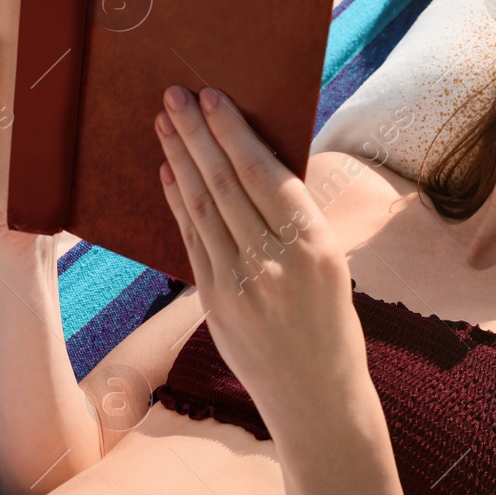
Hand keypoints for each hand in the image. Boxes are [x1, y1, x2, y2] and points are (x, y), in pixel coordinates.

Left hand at [154, 85, 367, 413]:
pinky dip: (176, 203)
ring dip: (180, 160)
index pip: (266, 175)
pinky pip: (191, 241)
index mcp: (316, 246)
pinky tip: (167, 173)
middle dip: (197, 135)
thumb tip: (253, 164)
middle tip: (174, 96)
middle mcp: (277, 263)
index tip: (212, 98)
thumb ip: (294, 221)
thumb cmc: (331, 324)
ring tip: (164, 124)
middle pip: (226, 184)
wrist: (317, 398)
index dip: (234, 133)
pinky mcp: (214, 304)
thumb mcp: (330, 266)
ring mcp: (241, 286)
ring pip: (202, 209)